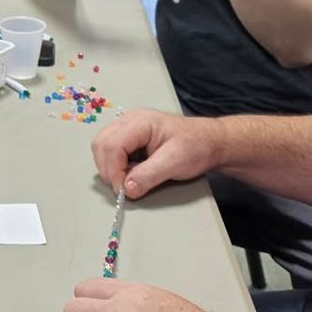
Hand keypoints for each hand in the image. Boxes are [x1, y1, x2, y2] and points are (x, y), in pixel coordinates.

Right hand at [92, 107, 221, 198]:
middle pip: (101, 144)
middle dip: (109, 169)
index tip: (124, 190)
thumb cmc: (196, 146)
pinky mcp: (129, 138)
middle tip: (125, 186)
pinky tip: (133, 171)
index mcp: (139, 122)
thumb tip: (127, 189)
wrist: (210, 142)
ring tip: (132, 177)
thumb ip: (149, 175)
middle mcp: (129, 121)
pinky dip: (117, 166)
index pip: (111, 145)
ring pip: (102, 148)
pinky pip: (111, 152)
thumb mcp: (175, 163)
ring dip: (111, 168)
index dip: (113, 170)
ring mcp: (127, 128)